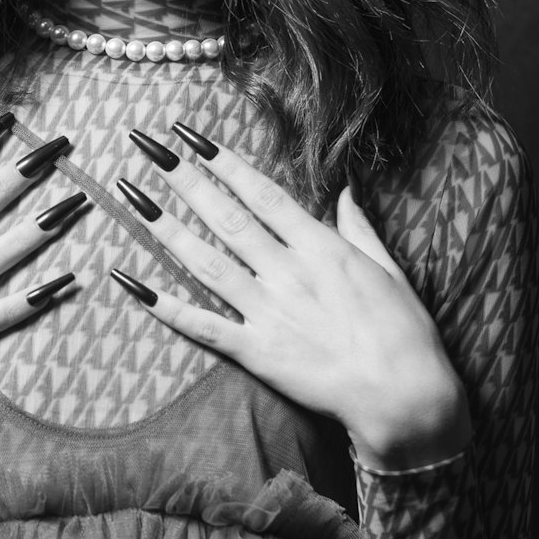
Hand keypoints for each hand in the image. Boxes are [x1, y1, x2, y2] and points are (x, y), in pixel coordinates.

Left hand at [115, 127, 469, 470]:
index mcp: (321, 248)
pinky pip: (202, 325)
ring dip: (165, 228)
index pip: (262, 194)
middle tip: (150, 149)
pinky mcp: (257, 353)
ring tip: (132, 197)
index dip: (224, 162)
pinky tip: (132, 282)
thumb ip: (360, 227)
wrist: (407, 401)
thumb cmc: (406, 334)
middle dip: (185, 180)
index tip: (192, 137)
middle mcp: (288, 273)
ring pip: (205, 263)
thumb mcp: (390, 269)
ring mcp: (268, 313)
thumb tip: (345, 190)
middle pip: (226, 218)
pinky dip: (164, 305)